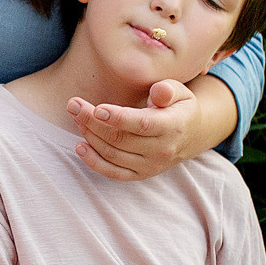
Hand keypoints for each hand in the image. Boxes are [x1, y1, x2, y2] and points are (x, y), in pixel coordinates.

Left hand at [66, 79, 216, 180]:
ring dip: (89, 136)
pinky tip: (79, 146)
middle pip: (120, 138)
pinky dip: (93, 162)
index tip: (97, 108)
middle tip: (74, 105)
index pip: (142, 124)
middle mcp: (162, 150)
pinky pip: (113, 173)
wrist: (191, 135)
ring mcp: (150, 165)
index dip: (118, 117)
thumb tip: (158, 92)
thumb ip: (169, 89)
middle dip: (92, 121)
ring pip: (113, 154)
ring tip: (76, 116)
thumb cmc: (179, 107)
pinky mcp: (140, 174)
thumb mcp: (181, 92)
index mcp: (173, 126)